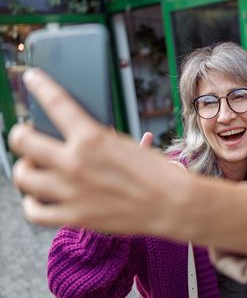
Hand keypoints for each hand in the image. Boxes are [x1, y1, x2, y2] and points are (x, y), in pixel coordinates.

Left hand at [8, 69, 187, 235]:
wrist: (174, 205)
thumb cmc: (158, 174)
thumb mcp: (127, 146)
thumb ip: (97, 141)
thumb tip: (81, 136)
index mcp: (92, 138)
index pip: (55, 102)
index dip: (39, 85)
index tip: (33, 79)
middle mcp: (75, 163)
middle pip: (22, 140)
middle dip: (21, 134)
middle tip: (29, 136)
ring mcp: (71, 192)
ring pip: (23, 176)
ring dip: (25, 169)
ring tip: (33, 168)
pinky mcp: (75, 217)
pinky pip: (34, 212)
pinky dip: (31, 204)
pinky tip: (39, 198)